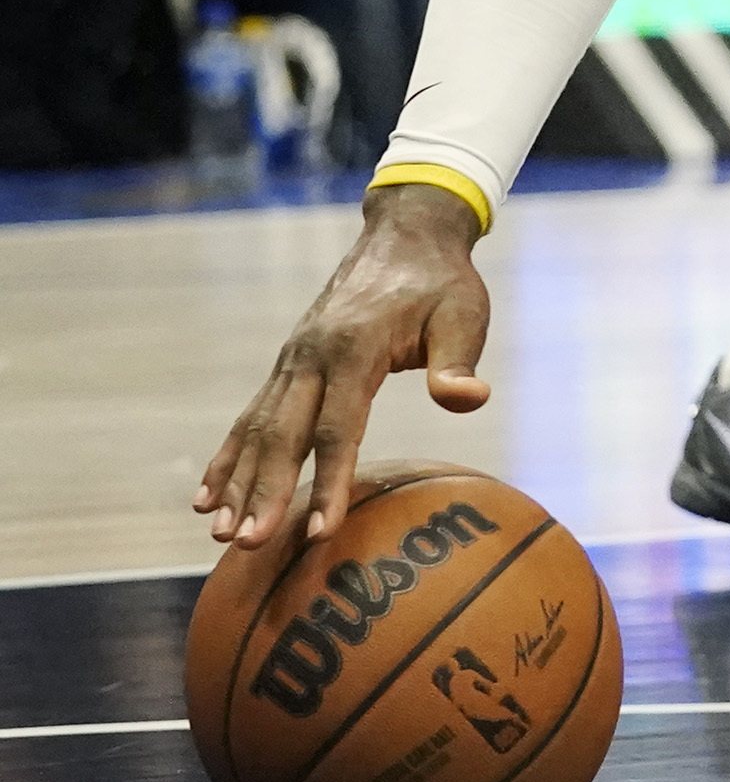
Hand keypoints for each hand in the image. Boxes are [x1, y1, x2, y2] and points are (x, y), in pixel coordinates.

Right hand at [193, 183, 491, 547]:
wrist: (405, 237)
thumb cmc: (441, 283)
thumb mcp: (464, 314)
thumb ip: (459, 361)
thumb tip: (469, 399)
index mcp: (354, 348)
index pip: (338, 427)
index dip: (329, 480)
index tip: (322, 530)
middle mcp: (311, 357)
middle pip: (284, 435)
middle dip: (265, 492)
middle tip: (248, 545)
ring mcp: (293, 361)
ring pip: (259, 430)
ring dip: (238, 483)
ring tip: (219, 534)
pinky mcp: (288, 366)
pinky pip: (252, 417)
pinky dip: (229, 458)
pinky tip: (208, 497)